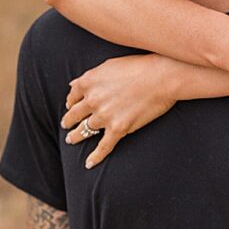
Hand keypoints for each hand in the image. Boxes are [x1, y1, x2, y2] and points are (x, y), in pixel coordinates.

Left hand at [61, 54, 178, 168]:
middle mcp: (92, 100)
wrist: (162, 77)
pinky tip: (89, 163)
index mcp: (88, 82)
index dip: (71, 102)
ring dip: (76, 136)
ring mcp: (104, 116)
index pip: (73, 96)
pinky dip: (95, 157)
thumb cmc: (139, 66)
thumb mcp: (109, 65)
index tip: (71, 106)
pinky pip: (103, 146)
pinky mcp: (119, 128)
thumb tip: (74, 85)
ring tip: (72, 139)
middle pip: (74, 114)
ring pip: (84, 130)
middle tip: (66, 125)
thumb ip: (90, 76)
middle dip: (68, 120)